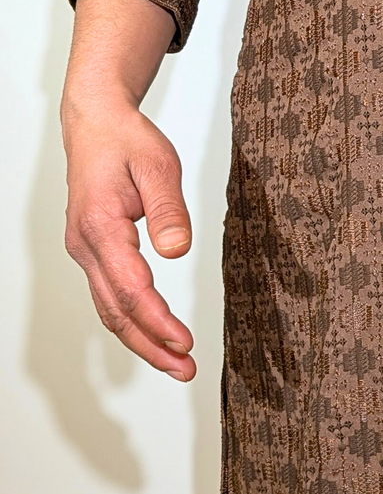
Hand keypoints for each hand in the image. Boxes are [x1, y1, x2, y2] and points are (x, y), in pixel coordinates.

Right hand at [63, 95, 195, 380]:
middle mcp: (85, 245)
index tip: (185, 342)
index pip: (130, 288)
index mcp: (100, 225)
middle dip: (151, 346)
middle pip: (116, 311)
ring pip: (110, 310)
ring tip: (177, 363)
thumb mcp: (158, 164)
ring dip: (142, 341)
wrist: (96, 124)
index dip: (158, 321)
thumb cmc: (127, 140)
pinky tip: (155, 336)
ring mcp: (85, 251)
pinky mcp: (93, 252)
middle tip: (185, 368)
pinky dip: (132, 322)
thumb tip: (177, 251)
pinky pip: (109, 297)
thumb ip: (169, 208)